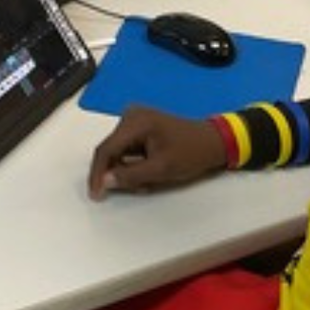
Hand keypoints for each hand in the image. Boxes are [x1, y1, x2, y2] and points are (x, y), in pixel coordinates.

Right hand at [88, 105, 226, 199]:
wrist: (214, 141)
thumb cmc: (191, 153)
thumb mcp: (161, 169)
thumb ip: (130, 176)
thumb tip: (104, 182)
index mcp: (135, 121)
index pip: (106, 149)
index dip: (97, 173)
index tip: (96, 194)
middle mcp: (131, 115)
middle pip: (111, 150)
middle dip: (118, 173)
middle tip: (136, 189)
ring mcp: (136, 120)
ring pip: (119, 152)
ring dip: (127, 171)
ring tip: (147, 183)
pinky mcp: (141, 126)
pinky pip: (128, 149)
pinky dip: (134, 164)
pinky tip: (148, 174)